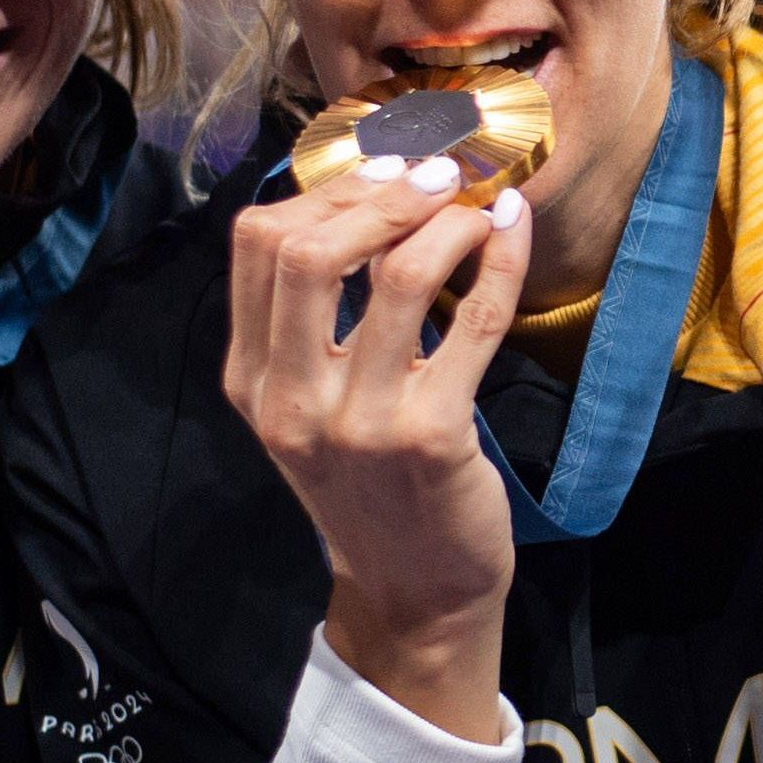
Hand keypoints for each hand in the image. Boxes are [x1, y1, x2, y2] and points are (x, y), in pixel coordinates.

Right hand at [226, 169, 534, 741]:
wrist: (415, 593)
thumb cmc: (374, 487)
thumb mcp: (312, 408)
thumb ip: (313, 323)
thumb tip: (366, 199)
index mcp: (251, 381)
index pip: (257, 246)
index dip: (325, 189)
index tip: (383, 169)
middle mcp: (291, 400)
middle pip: (308, 249)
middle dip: (381, 193)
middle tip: (437, 174)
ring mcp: (359, 422)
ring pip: (397, 275)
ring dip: (449, 221)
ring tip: (481, 208)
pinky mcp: (431, 437)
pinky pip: (472, 322)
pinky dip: (499, 263)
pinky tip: (511, 237)